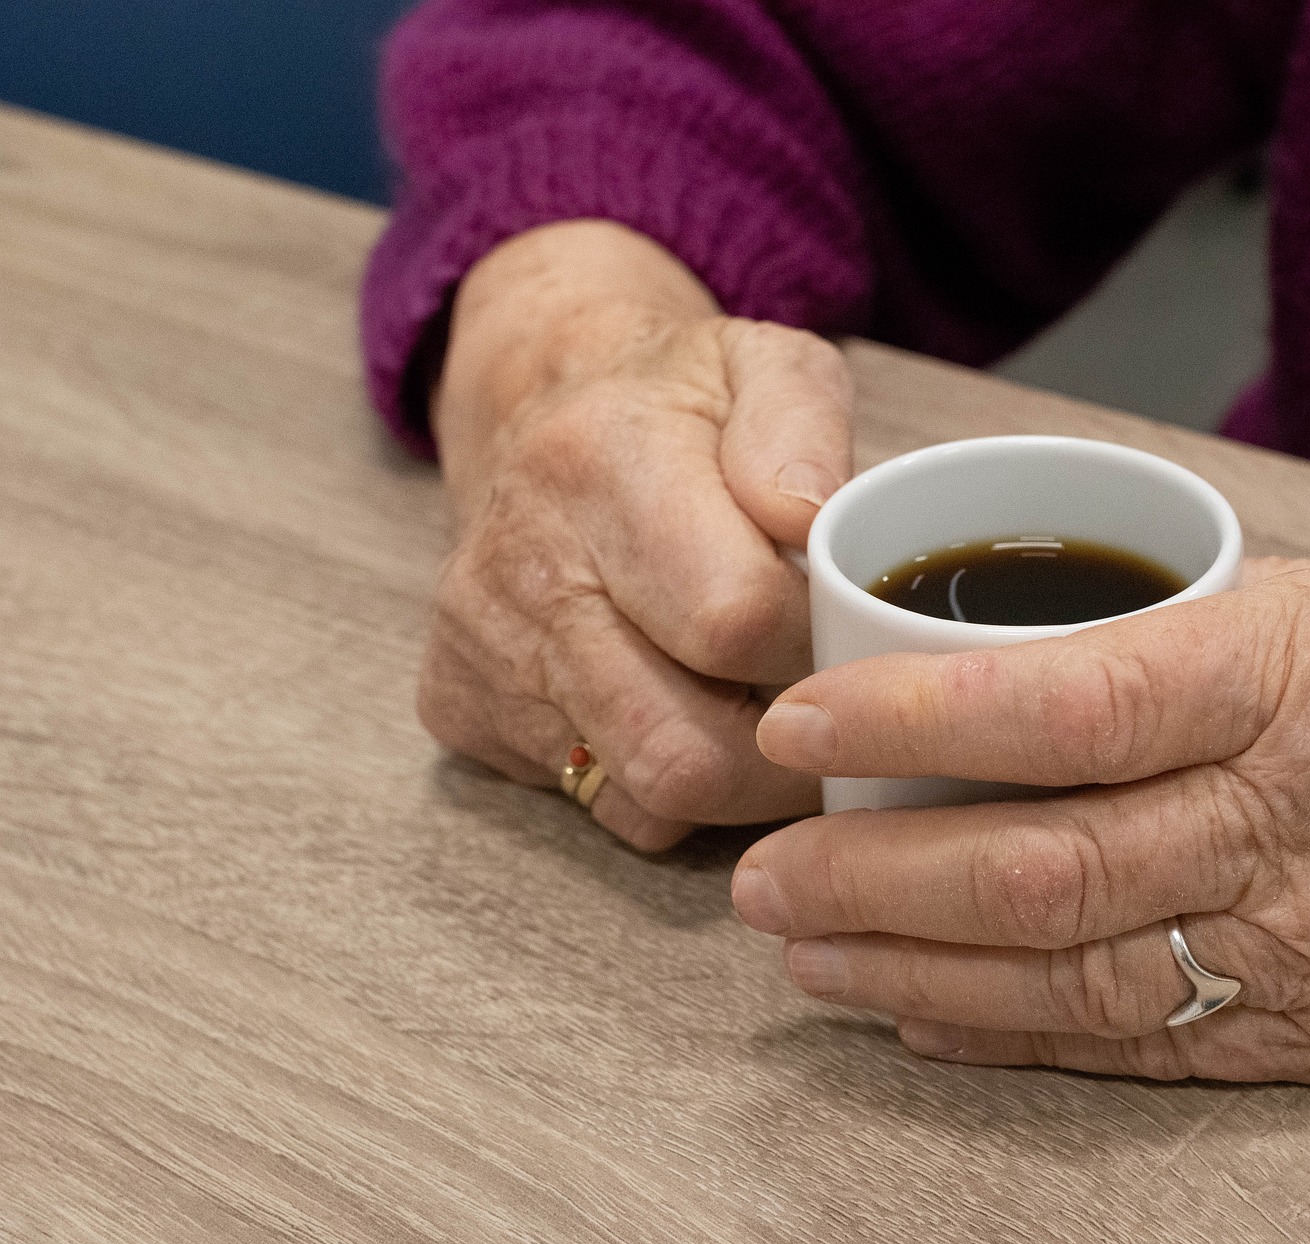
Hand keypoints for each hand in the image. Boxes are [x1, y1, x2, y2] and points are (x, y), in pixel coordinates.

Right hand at [419, 220, 847, 847]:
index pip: (735, 619)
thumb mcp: (764, 365)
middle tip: (829, 701)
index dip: (819, 643)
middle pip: (688, 750)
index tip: (844, 625)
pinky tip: (692, 712)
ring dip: (740, 780)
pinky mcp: (461, 709)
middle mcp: (523, 567)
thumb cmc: (681, 404)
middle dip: (789, 747)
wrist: (543, 405)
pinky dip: (670, 787)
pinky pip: (603, 808)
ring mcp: (483, 651)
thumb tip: (811, 518)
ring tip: (771, 709)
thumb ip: (803, 427)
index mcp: (599, 463)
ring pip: (650, 799)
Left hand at [733, 533, 1309, 1086]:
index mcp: (1301, 676)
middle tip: (760, 877)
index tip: (799, 721)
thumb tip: (1024, 667)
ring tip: (809, 957)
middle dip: (873, 881)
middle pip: (1042, 867)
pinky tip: (931, 1025)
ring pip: (1078, 977)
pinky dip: (1023, 1038)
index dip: (915, 719)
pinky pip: (1156, 1047)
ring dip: (917, 975)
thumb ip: (1196, 642)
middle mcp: (1297, 821)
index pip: (1071, 700)